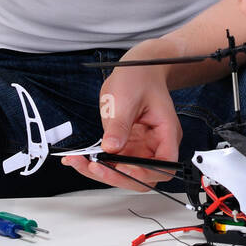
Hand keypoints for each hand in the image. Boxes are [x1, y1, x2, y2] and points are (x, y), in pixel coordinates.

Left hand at [60, 36, 182, 189]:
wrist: (137, 69)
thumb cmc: (140, 77)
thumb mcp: (126, 99)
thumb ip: (119, 125)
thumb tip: (111, 148)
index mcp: (166, 132)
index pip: (165, 164)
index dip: (146, 172)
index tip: (124, 169)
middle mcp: (156, 143)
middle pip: (144, 176)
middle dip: (118, 176)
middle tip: (95, 167)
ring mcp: (141, 146)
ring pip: (125, 172)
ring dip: (103, 172)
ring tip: (79, 162)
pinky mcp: (127, 145)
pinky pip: (114, 162)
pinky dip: (96, 163)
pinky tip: (79, 159)